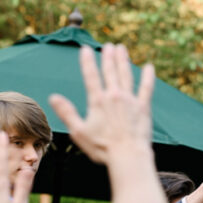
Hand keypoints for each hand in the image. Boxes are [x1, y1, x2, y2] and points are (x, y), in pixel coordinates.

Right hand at [49, 44, 153, 164]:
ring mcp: (130, 100)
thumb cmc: (102, 148)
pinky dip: (148, 77)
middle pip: (110, 71)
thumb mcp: (79, 132)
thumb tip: (53, 97)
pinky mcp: (143, 108)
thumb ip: (66, 113)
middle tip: (108, 46)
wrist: (128, 155)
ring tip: (122, 48)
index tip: (86, 49)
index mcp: (98, 101)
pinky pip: (146, 88)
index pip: (91, 76)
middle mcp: (114, 96)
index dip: (87, 61)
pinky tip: (149, 67)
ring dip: (123, 61)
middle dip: (108, 57)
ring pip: (126, 75)